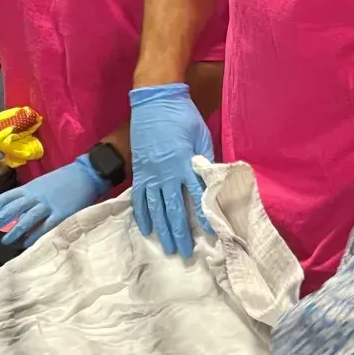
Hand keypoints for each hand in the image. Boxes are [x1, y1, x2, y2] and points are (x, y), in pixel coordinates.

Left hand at [0, 157, 107, 245]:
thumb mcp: (40, 185)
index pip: (5, 197)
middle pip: (13, 208)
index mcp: (29, 188)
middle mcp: (36, 196)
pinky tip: (27, 243)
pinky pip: (46, 226)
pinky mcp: (62, 213)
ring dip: (15, 230)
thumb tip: (12, 214)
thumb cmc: (61, 180)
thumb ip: (27, 198)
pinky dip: (36, 235)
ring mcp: (48, 205)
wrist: (86, 174)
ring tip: (5, 240)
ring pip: (28, 218)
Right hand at [128, 83, 213, 258]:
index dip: (203, 218)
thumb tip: (214, 182)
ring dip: (162, 230)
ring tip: (167, 247)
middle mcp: (166, 173)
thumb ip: (206, 160)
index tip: (209, 236)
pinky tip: (146, 228)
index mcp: (184, 164)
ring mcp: (150, 173)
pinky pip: (139, 198)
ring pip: (155, 208)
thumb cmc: (183, 116)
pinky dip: (142, 214)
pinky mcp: (139, 171)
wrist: (155, 100)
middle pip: (173, 210)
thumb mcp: (201, 136)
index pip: (196, 197)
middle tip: (185, 254)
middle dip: (180, 233)